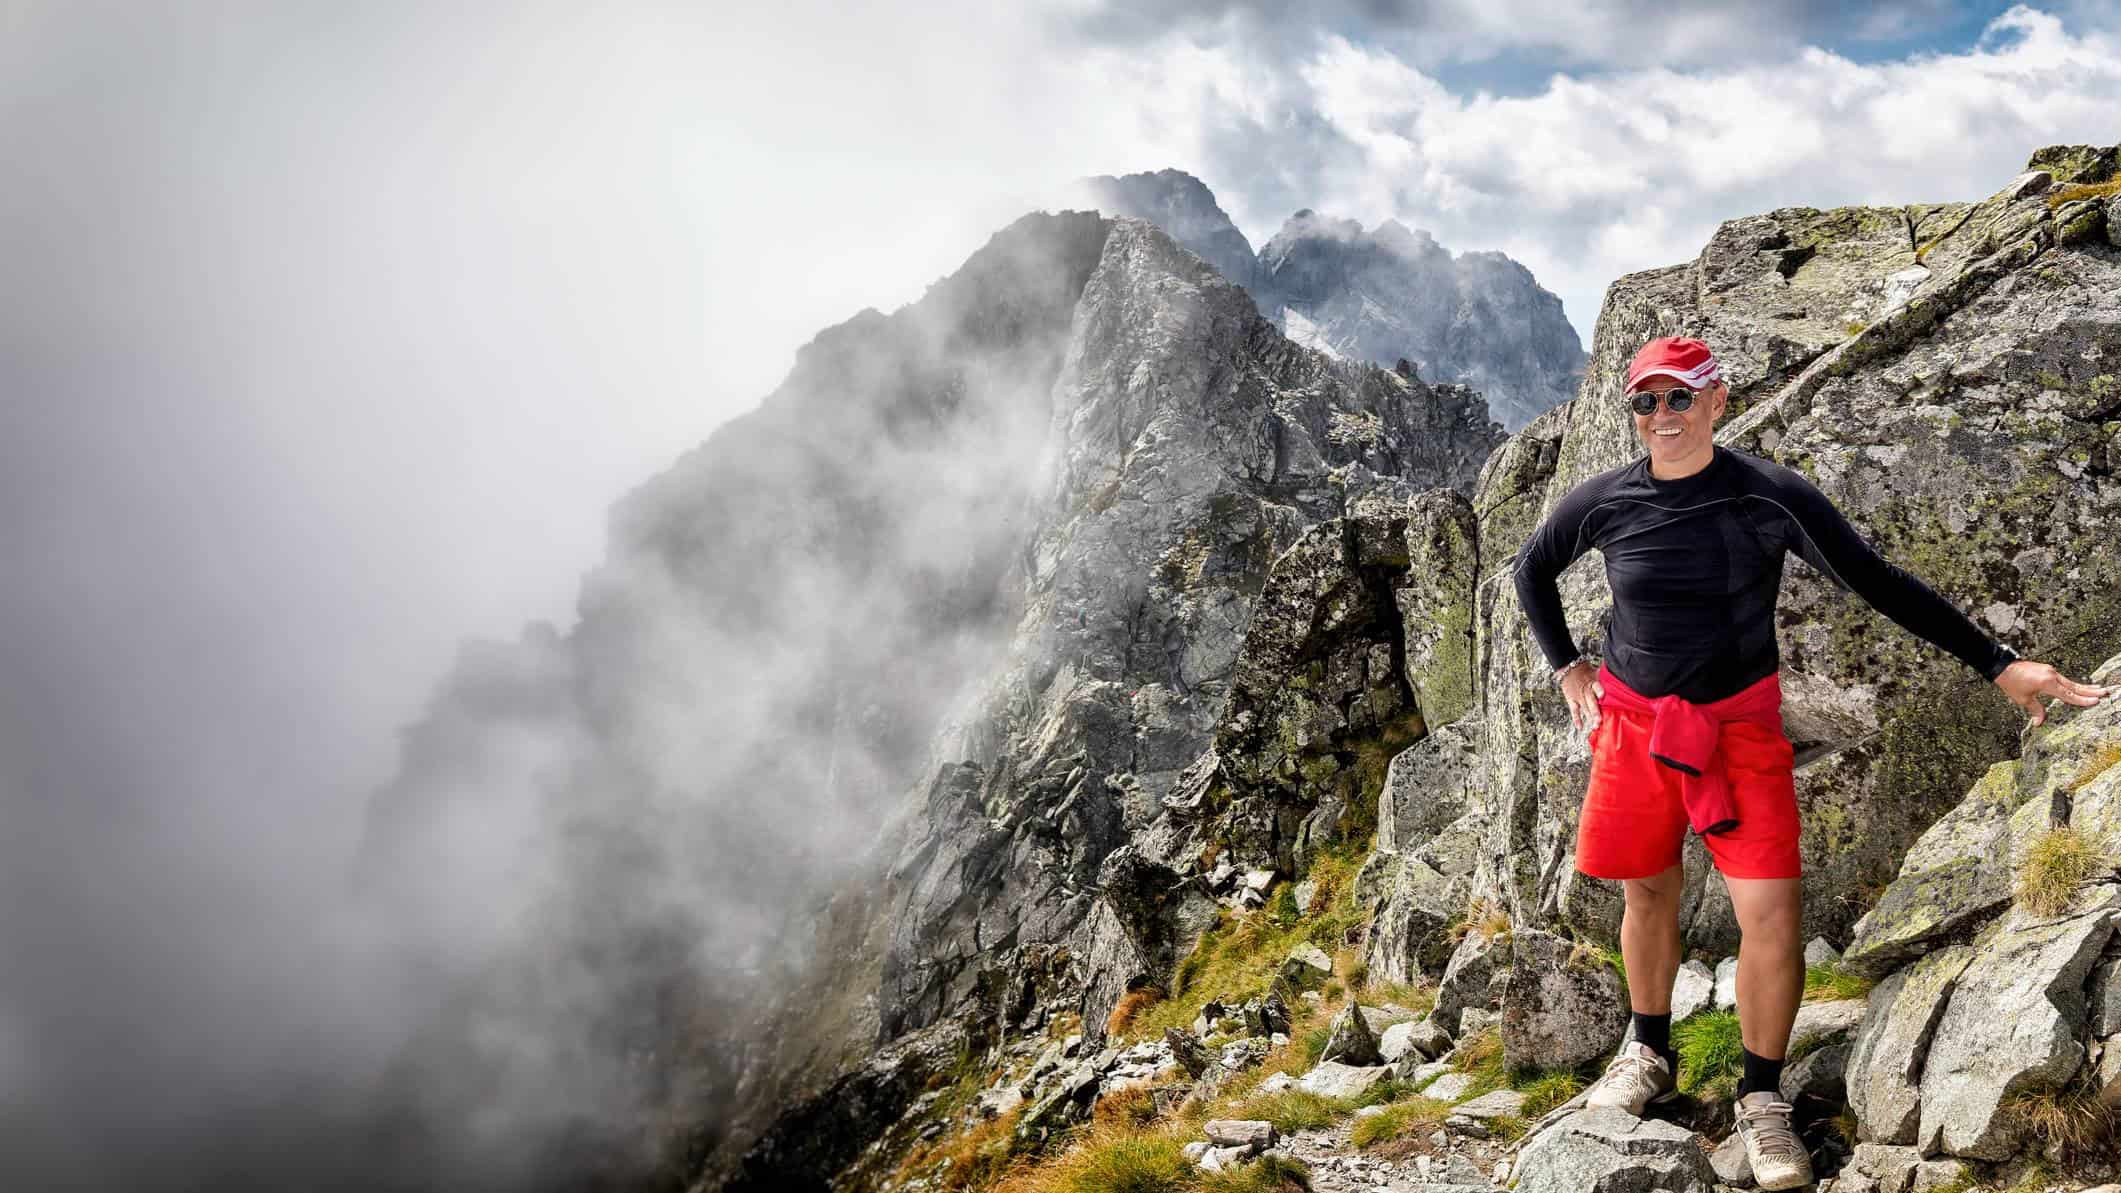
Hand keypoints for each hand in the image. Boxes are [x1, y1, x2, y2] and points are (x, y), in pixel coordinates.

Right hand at [1560, 660, 1604, 734]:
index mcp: (1593, 682)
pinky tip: (1580, 726)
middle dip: (1595, 711)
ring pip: (1584, 708)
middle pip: (1591, 701)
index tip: (1602, 696)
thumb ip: (1606, 679)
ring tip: (1595, 726)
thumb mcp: (1597, 672)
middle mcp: (1585, 690)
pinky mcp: (1571, 700)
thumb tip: (1623, 679)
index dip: (1599, 691)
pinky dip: (1576, 719)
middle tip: (1599, 720)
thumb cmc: (1586, 671)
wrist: (1568, 668)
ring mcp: (1578, 696)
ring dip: (1589, 717)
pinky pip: (1574, 710)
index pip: (1596, 686)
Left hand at [1994, 659, 2113, 725]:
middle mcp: (2052, 675)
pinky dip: (2073, 684)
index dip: (2082, 699)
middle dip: (2090, 691)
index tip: (2096, 701)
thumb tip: (2040, 723)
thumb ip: (2035, 710)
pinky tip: (2079, 687)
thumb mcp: (2022, 699)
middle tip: (2106, 692)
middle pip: (2074, 686)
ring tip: (2098, 689)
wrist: (2002, 667)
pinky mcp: (2047, 670)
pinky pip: (2063, 679)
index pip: (2068, 694)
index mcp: (2047, 683)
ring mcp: (2050, 671)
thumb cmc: (2011, 683)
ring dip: (2084, 687)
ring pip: (2070, 682)